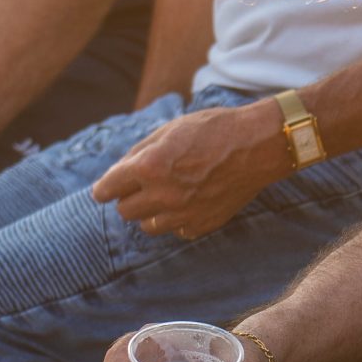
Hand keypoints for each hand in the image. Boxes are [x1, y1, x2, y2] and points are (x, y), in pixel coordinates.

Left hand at [91, 98, 290, 238]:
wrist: (257, 145)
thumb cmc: (213, 130)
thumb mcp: (170, 130)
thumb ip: (140, 152)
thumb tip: (119, 171)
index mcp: (149, 167)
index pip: (108, 189)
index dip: (104, 188)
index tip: (104, 189)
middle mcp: (162, 194)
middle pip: (124, 211)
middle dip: (128, 197)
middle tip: (140, 186)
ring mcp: (182, 214)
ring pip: (147, 226)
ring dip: (150, 212)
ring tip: (165, 195)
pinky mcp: (201, 225)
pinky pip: (175, 230)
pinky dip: (176, 219)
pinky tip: (189, 201)